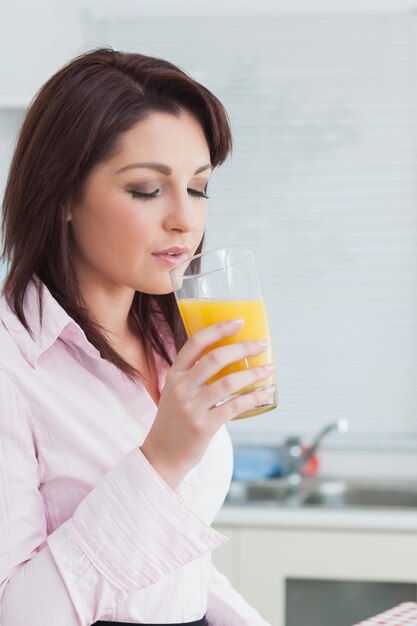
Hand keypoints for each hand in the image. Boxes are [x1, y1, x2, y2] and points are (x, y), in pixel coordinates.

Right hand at [140, 319, 274, 487]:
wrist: (162, 456)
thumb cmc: (175, 421)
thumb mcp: (176, 392)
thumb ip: (194, 375)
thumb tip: (228, 357)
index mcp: (174, 374)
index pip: (196, 343)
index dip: (218, 329)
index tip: (239, 322)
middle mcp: (181, 388)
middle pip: (216, 358)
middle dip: (243, 347)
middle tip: (262, 344)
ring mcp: (192, 407)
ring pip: (229, 382)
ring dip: (254, 373)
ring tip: (270, 369)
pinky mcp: (204, 426)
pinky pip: (235, 406)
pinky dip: (255, 397)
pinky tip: (267, 392)